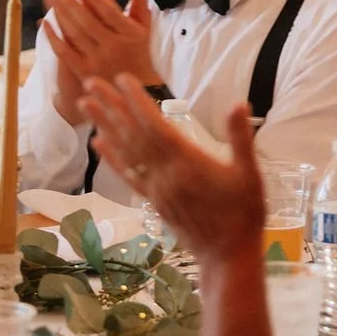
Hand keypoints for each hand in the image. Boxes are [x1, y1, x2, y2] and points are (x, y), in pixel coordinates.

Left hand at [43, 0, 159, 124]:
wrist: (134, 91)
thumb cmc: (139, 55)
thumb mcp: (144, 29)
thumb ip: (139, 3)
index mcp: (130, 35)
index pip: (109, 12)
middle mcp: (114, 47)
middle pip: (87, 21)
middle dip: (69, 2)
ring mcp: (98, 60)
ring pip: (74, 33)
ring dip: (60, 14)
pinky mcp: (84, 72)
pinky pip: (65, 52)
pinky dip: (54, 37)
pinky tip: (46, 23)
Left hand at [81, 77, 264, 266]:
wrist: (227, 256)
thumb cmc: (244, 215)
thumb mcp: (250, 175)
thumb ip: (242, 139)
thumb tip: (239, 103)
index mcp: (188, 163)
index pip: (155, 126)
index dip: (137, 102)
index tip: (122, 79)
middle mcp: (165, 174)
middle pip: (133, 134)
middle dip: (112, 107)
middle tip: (91, 83)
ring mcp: (156, 188)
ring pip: (125, 151)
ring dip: (105, 125)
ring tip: (86, 104)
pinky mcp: (153, 201)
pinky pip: (127, 175)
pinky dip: (111, 157)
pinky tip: (98, 143)